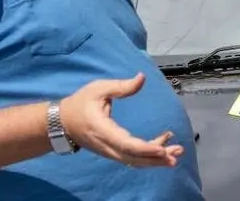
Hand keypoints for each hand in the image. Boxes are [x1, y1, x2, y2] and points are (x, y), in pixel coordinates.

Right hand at [59, 74, 184, 167]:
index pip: (126, 144)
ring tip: (176, 153)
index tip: (162, 149)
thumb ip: (121, 86)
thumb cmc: (80, 103)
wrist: (62, 122)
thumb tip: (142, 78)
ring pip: (135, 161)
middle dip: (157, 158)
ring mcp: (110, 152)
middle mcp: (107, 146)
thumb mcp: (98, 89)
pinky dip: (148, 156)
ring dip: (156, 160)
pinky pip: (132, 158)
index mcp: (103, 130)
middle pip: (134, 158)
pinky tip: (163, 146)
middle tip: (178, 153)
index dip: (145, 148)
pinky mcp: (113, 152)